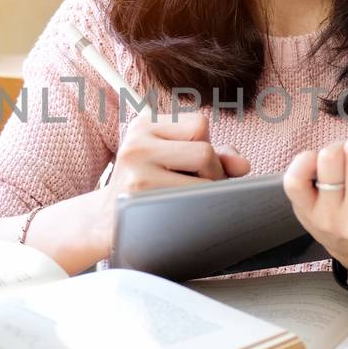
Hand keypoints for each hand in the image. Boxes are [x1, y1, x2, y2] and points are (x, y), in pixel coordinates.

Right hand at [89, 108, 250, 251]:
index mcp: (144, 124)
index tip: (194, 168)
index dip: (208, 147)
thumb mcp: (172, 162)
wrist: (103, 224)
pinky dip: (199, 205)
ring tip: (188, 199)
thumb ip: (213, 156)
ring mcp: (136, 166)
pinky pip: (192, 194)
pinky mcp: (139, 192)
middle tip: (197, 189)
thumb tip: (244, 165)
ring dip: (208, 189)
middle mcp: (137, 140)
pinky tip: (182, 211)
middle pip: (204, 148)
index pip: (200, 124)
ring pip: (203, 167)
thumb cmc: (147, 190)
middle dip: (213, 172)